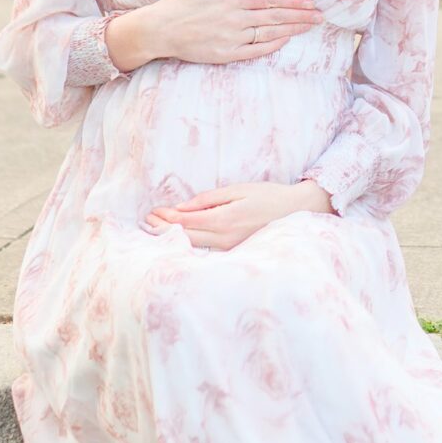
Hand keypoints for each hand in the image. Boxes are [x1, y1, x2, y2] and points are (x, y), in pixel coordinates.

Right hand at [105, 0, 322, 70]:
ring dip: (292, 30)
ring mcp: (232, 38)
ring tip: (309, 27)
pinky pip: (255, 51)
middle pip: (276, 17)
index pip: (271, 0)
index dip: (293, 2)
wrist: (160, 29)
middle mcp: (236, 18)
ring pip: (269, 33)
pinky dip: (272, 45)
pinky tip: (285, 39)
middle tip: (320, 17)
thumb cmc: (183, 3)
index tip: (310, 3)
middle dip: (300, 16)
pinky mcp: (226, 55)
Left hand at [145, 179, 332, 248]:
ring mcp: (229, 249)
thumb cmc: (268, 196)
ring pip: (193, 247)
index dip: (166, 218)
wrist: (295, 212)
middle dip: (163, 230)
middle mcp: (225, 238)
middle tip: (146, 223)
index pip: (186, 221)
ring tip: (154, 232)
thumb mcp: (238, 189)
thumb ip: (209, 198)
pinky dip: (188, 244)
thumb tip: (182, 207)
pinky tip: (177, 241)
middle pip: (185, 237)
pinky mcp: (233, 253)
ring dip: (172, 238)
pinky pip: (205, 251)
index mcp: (225, 219)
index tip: (152, 212)